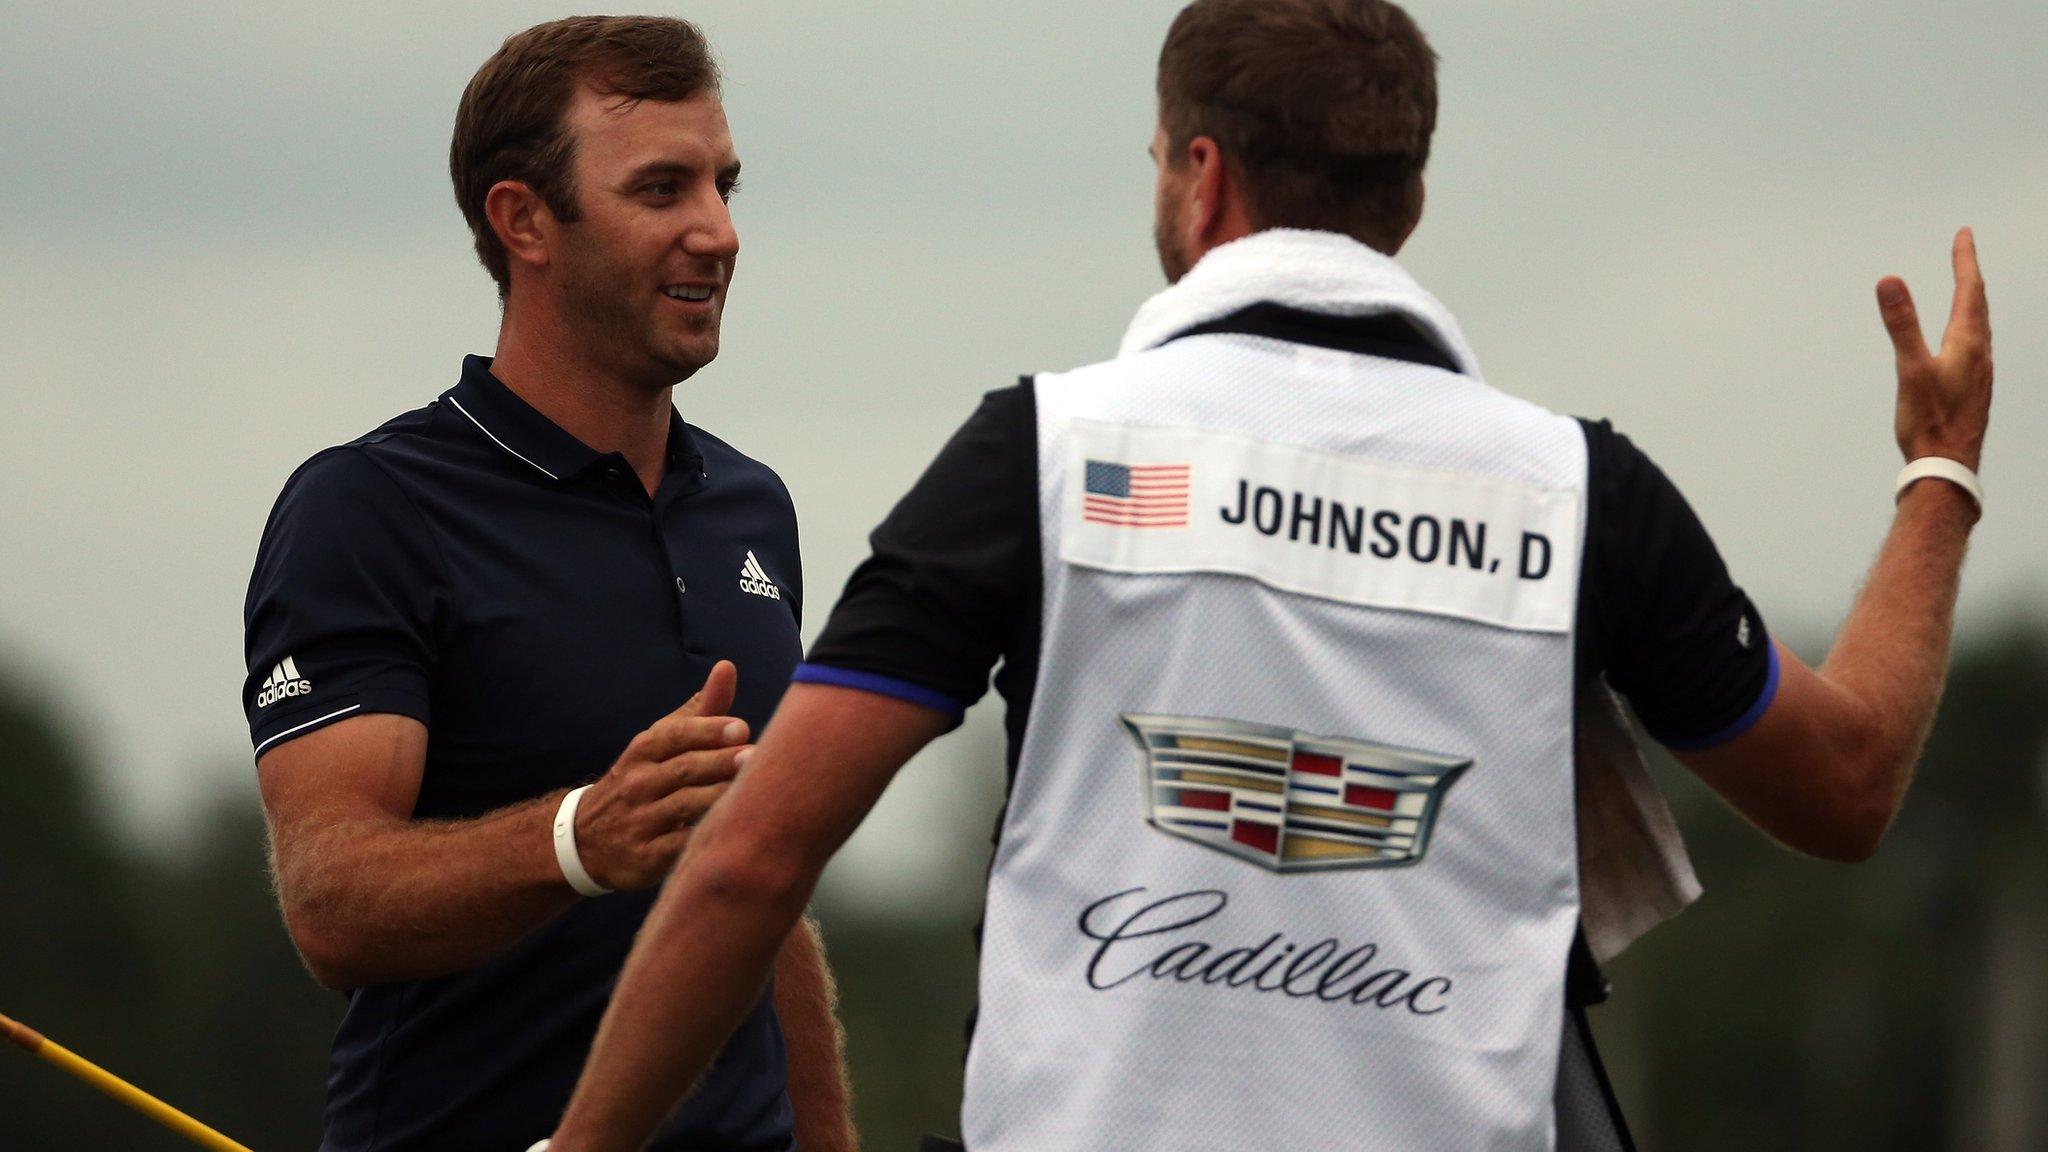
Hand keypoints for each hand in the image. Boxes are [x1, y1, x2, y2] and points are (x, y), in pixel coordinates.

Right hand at [571, 661, 749, 890]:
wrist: (587, 839)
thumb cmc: (642, 781)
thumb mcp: (661, 743)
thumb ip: (699, 711)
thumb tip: (727, 667)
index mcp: (643, 750)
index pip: (674, 735)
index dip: (708, 731)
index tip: (742, 729)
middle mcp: (638, 783)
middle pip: (684, 769)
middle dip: (722, 763)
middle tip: (757, 758)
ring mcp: (639, 821)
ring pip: (685, 806)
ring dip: (720, 798)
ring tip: (754, 791)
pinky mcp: (644, 857)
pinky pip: (678, 846)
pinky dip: (703, 838)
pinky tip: (732, 830)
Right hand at [1880, 227, 1992, 471]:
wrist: (1948, 467)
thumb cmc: (1929, 422)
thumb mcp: (1910, 369)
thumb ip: (1902, 324)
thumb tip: (1890, 281)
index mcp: (1967, 343)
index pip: (1969, 290)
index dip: (1965, 259)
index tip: (1965, 234)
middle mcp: (1980, 354)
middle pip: (1978, 304)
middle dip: (1970, 274)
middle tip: (1964, 251)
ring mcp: (1980, 373)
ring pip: (1979, 326)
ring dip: (1972, 302)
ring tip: (1966, 289)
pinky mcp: (1974, 390)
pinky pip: (1976, 346)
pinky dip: (1970, 328)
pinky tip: (1964, 341)